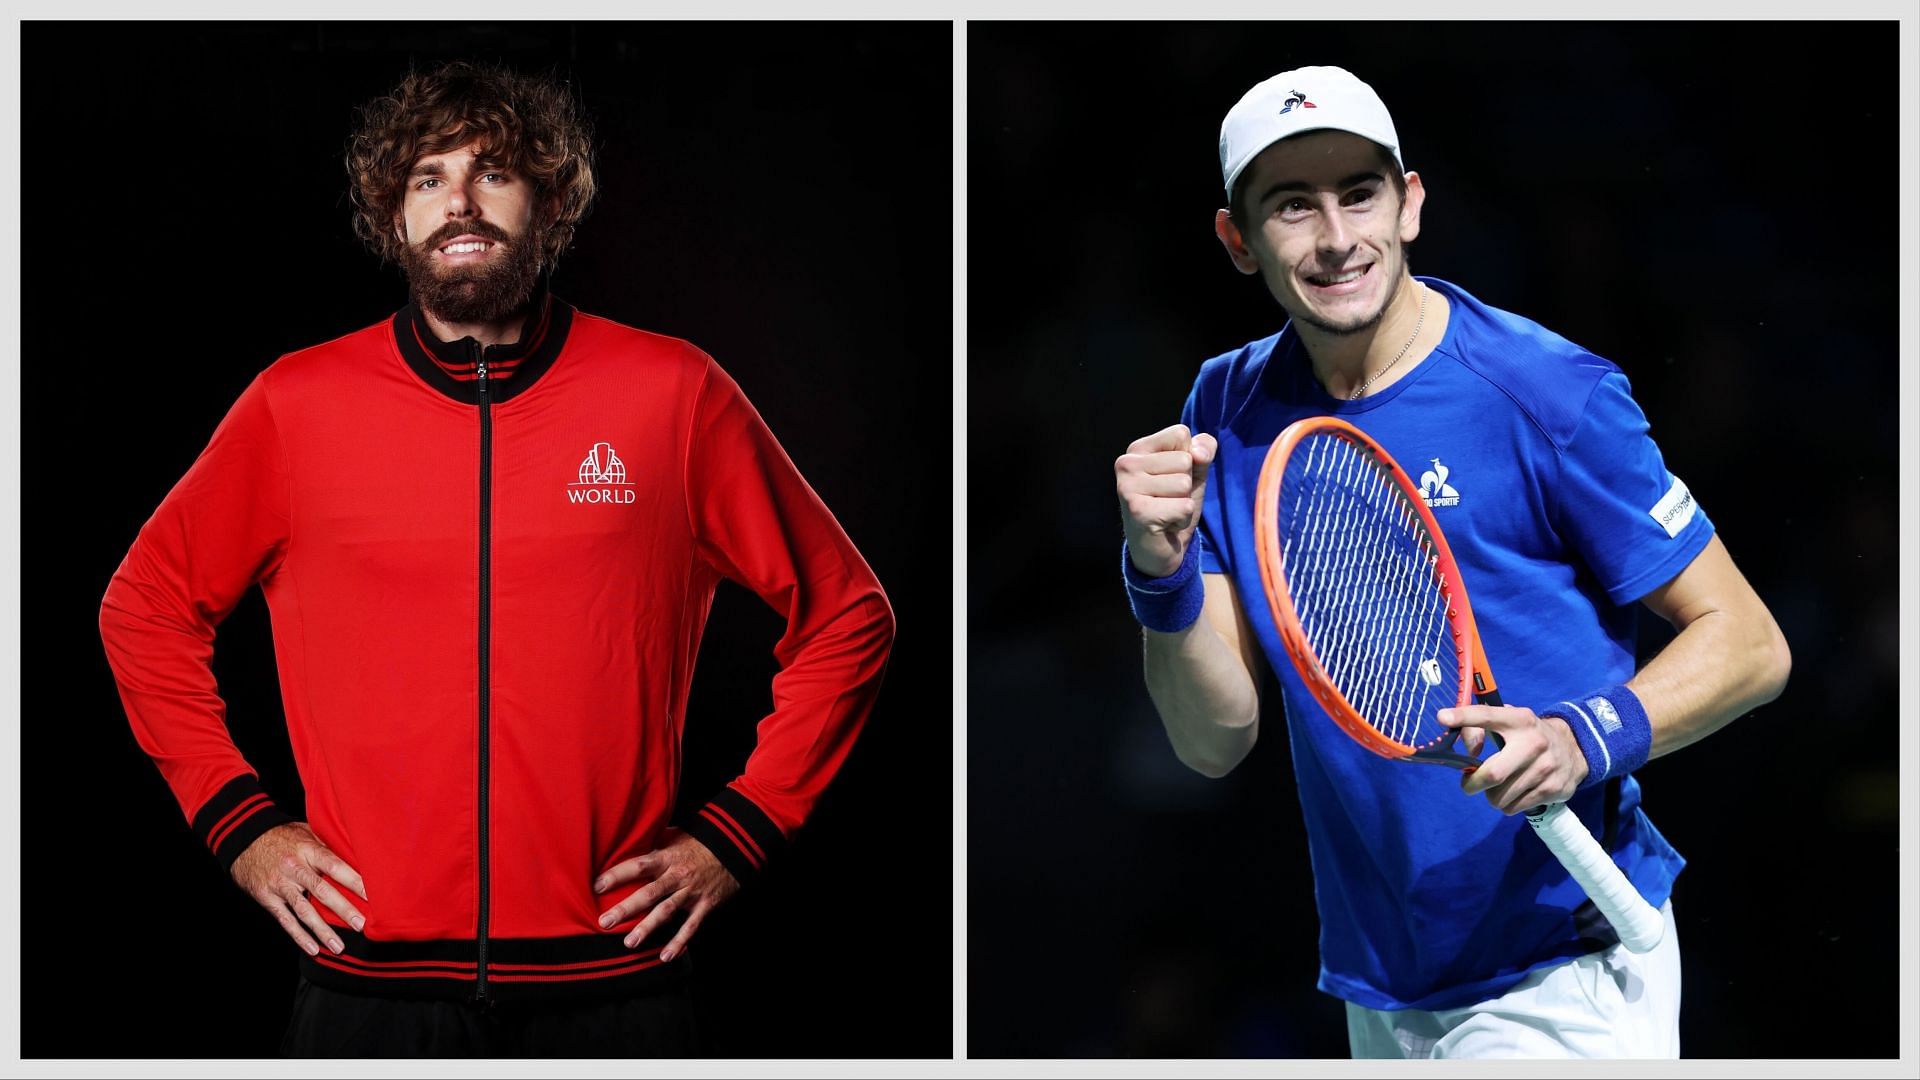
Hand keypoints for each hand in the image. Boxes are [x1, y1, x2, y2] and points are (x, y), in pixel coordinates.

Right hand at [230, 821, 367, 956]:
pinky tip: (313, 949)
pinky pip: (285, 920)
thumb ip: (327, 843)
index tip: (371, 894)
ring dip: (322, 930)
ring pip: (304, 911)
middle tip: (361, 925)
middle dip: (343, 909)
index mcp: (307, 850)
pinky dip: (299, 936)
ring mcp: (280, 885)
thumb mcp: (306, 831)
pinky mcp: (267, 898)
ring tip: (339, 946)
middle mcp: (294, 868)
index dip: (353, 880)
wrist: (243, 840)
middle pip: (322, 891)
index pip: (334, 866)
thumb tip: (356, 852)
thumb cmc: (281, 835)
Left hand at [593, 828, 738, 961]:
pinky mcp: (705, 905)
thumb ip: (651, 844)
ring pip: (667, 911)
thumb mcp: (674, 836)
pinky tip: (665, 957)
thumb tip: (624, 842)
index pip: (639, 866)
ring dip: (648, 928)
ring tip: (629, 943)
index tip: (597, 886)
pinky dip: (679, 942)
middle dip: (626, 908)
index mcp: (668, 857)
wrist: (734, 847)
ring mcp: (692, 892)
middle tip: (605, 922)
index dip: (619, 875)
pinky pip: (691, 926)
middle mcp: (678, 876)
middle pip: (649, 893)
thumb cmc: (699, 842)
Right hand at [1116, 423, 1217, 577]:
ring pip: (1184, 483)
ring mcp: (1128, 487)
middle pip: (1184, 459)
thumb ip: (1203, 451)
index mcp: (1137, 449)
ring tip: (1167, 511)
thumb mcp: (1194, 472)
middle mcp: (1126, 464)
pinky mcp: (1138, 511)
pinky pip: (1184, 506)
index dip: (1189, 458)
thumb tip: (1199, 453)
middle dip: (1186, 484)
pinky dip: (1182, 519)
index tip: (1172, 478)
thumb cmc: (1173, 505)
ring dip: (1184, 503)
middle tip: (1168, 500)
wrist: (1159, 549)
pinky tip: (1166, 525)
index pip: (1180, 433)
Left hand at [1439, 705, 1589, 814]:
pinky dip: (1506, 804)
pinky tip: (1514, 792)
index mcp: (1519, 720)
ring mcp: (1546, 768)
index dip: (1464, 717)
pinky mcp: (1554, 789)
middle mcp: (1534, 743)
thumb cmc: (1526, 735)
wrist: (1574, 749)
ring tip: (1498, 786)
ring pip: (1500, 797)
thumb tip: (1468, 752)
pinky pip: (1513, 808)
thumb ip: (1480, 728)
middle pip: (1493, 774)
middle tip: (1468, 784)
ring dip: (1491, 796)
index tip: (1442, 717)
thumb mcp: (1508, 722)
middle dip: (1472, 784)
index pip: (1487, 716)